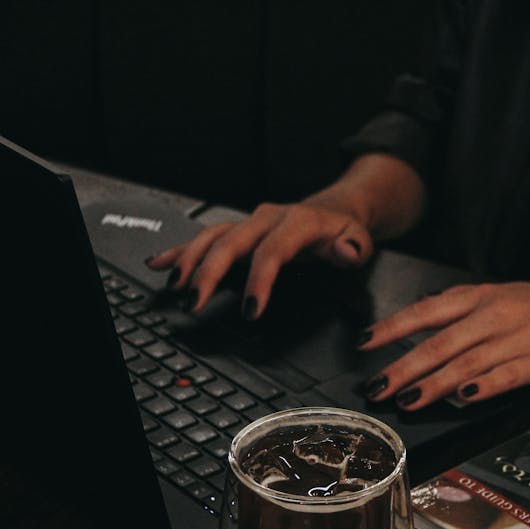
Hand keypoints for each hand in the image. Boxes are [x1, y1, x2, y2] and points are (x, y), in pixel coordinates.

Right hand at [146, 200, 373, 317]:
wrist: (336, 209)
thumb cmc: (344, 230)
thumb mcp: (361, 240)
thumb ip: (355, 249)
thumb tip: (345, 252)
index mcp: (298, 222)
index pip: (273, 251)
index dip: (260, 280)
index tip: (252, 310)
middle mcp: (268, 218)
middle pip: (231, 241)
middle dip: (209, 272)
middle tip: (195, 301)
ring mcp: (250, 222)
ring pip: (213, 236)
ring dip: (189, 261)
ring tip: (174, 287)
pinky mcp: (239, 229)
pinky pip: (206, 236)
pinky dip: (182, 250)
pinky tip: (160, 262)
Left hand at [359, 281, 529, 408]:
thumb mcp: (512, 298)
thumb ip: (472, 311)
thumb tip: (431, 319)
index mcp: (487, 296)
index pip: (429, 310)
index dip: (394, 327)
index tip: (365, 344)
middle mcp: (497, 314)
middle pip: (439, 341)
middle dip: (402, 366)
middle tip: (375, 386)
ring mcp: (519, 338)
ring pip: (465, 362)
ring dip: (431, 383)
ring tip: (406, 400)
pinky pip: (505, 375)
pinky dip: (482, 387)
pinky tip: (462, 399)